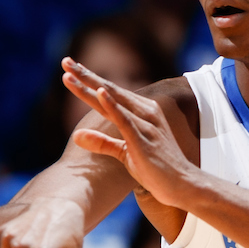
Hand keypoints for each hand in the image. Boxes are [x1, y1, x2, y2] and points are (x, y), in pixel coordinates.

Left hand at [62, 58, 190, 208]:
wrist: (183, 185)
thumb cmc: (155, 170)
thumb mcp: (124, 154)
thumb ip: (102, 142)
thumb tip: (76, 135)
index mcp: (140, 113)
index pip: (110, 93)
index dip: (89, 80)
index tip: (69, 69)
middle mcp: (144, 112)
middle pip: (109, 89)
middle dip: (86, 75)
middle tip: (65, 61)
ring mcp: (145, 124)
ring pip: (112, 100)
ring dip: (90, 86)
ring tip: (69, 74)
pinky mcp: (143, 138)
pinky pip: (125, 118)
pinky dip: (112, 104)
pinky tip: (100, 92)